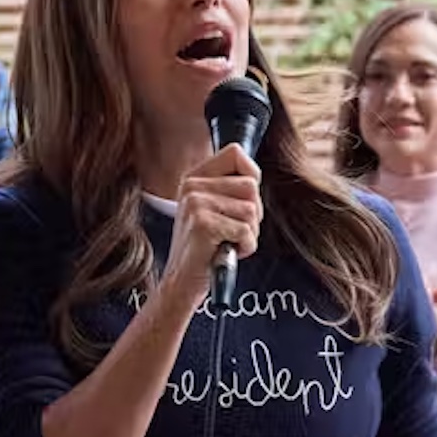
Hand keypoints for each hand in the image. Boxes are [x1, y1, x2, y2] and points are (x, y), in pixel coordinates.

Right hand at [165, 143, 262, 308]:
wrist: (181, 283)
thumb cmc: (203, 249)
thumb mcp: (211, 210)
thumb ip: (228, 189)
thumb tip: (254, 177)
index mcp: (194, 178)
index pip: (234, 153)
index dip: (251, 174)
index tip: (245, 199)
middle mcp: (192, 187)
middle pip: (250, 186)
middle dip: (252, 214)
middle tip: (233, 232)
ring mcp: (196, 204)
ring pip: (251, 210)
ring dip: (249, 234)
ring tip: (228, 243)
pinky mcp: (203, 225)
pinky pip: (246, 231)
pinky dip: (245, 248)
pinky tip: (226, 252)